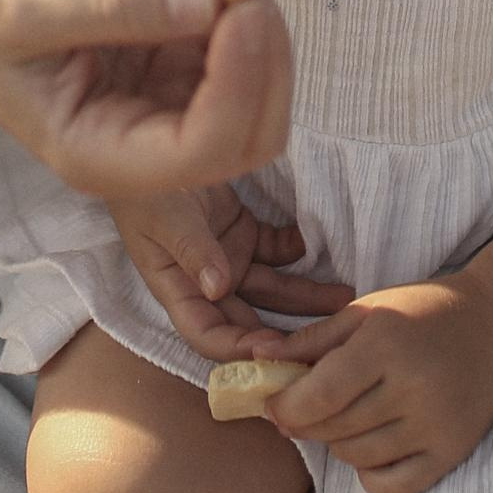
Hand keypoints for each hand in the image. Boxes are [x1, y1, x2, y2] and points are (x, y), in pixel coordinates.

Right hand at [0, 0, 291, 198]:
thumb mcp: (35, 4)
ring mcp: (163, 115)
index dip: (242, 83)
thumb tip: (211, 1)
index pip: (202, 150)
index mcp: (98, 157)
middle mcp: (141, 151)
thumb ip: (121, 7)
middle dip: (263, 54)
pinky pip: (232, 53)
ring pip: (255, 93)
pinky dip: (232, 4)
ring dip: (254, 21)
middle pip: (249, 135)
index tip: (244, 4)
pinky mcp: (173, 80)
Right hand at [112, 189, 351, 360]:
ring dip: (307, 295)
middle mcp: (206, 282)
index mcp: (178, 289)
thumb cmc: (144, 186)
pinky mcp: (245, 231)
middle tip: (330, 338)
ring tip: (347, 297)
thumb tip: (218, 290)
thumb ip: (193, 251)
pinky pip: (278, 250)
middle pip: (250, 320)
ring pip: (274, 288)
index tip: (275, 351)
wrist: (153, 141)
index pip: (208, 335)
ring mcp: (229, 257)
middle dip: (288, 333)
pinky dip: (300, 251)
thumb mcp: (164, 217)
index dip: (239, 350)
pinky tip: (325, 249)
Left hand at [255, 278, 492, 492]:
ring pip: (358, 456)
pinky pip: (394, 485)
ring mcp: (435, 425)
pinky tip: (368, 448)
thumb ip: (311, 339)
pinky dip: (370, 473)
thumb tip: (255, 360)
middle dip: (306, 423)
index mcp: (386, 344)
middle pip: (335, 427)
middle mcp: (412, 387)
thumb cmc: (420, 312)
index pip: (321, 394)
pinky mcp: (452, 452)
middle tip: (300, 410)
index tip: (273, 405)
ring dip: (336, 444)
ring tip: (341, 419)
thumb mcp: (364, 311)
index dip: (287, 406)